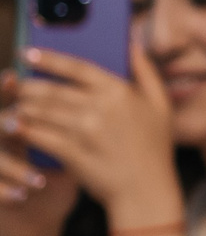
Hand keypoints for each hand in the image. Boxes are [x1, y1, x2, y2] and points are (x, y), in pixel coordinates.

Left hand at [5, 34, 182, 224]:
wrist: (147, 192)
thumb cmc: (155, 148)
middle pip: (51, 89)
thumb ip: (146, 71)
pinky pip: (38, 135)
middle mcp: (101, 107)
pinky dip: (23, 129)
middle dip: (27, 85)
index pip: (76, 67)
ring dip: (22, 106)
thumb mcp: (160, 105)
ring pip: (41, 110)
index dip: (48, 58)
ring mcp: (85, 130)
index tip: (27, 54)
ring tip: (15, 104)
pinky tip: (15, 125)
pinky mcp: (72, 152)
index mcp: (120, 92)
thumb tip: (132, 43)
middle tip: (14, 84)